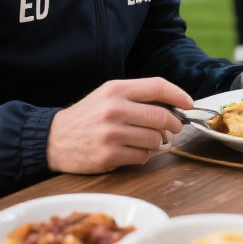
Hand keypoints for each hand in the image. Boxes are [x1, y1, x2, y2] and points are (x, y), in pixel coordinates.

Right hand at [46, 77, 192, 173]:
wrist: (53, 139)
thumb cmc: (86, 116)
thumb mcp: (107, 96)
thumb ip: (137, 97)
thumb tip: (173, 105)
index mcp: (116, 89)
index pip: (157, 86)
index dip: (179, 94)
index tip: (189, 104)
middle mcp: (114, 109)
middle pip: (161, 116)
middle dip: (173, 125)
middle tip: (173, 129)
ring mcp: (111, 133)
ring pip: (155, 139)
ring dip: (158, 143)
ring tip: (148, 141)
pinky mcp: (108, 155)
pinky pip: (142, 157)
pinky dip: (144, 156)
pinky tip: (133, 151)